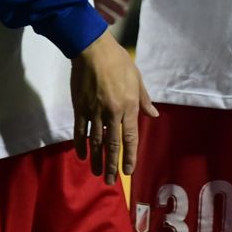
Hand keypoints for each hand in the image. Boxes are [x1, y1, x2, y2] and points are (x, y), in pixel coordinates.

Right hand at [71, 32, 157, 182]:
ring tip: (97, 174)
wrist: (92, 51)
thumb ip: (144, 100)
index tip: (128, 171)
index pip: (130, 137)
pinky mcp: (79, 108)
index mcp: (128, 106)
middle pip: (112, 144)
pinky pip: (79, 131)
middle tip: (110, 181)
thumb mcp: (137, 79)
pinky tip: (83, 156)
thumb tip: (153, 116)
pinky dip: (81, 145)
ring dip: (96, 159)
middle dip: (112, 164)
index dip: (129, 155)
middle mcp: (111, 113)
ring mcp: (93, 112)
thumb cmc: (119, 62)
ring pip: (95, 141)